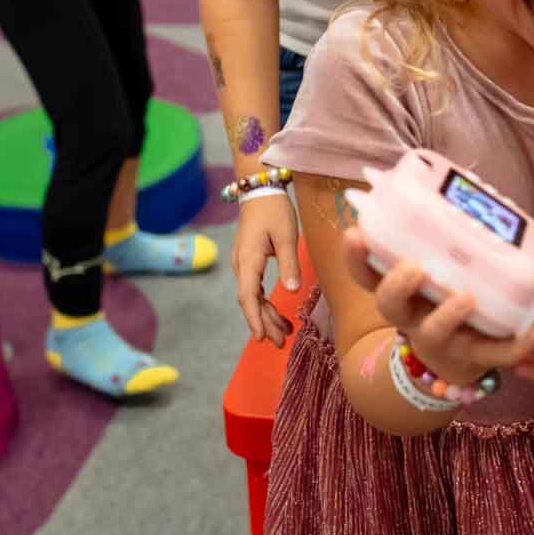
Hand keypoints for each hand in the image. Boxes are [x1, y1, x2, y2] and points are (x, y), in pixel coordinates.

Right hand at [232, 188, 300, 343]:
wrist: (260, 191)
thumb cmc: (274, 210)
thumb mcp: (287, 235)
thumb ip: (289, 263)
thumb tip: (292, 290)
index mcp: (248, 259)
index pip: (248, 295)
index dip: (254, 318)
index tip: (260, 337)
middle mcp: (241, 265)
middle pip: (250, 301)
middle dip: (264, 323)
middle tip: (279, 343)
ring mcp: (244, 265)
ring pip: (253, 297)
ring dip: (266, 316)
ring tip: (284, 334)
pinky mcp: (249, 263)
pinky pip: (255, 289)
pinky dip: (266, 304)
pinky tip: (279, 316)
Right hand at [343, 235, 533, 384]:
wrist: (462, 352)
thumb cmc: (446, 291)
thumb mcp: (437, 262)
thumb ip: (442, 234)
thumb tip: (467, 183)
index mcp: (399, 288)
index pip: (366, 273)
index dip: (355, 256)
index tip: (355, 232)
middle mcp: (412, 314)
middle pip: (390, 305)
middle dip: (398, 286)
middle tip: (415, 268)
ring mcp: (441, 338)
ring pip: (435, 332)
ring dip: (448, 314)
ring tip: (466, 297)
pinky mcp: (475, 355)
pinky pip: (494, 354)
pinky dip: (515, 345)